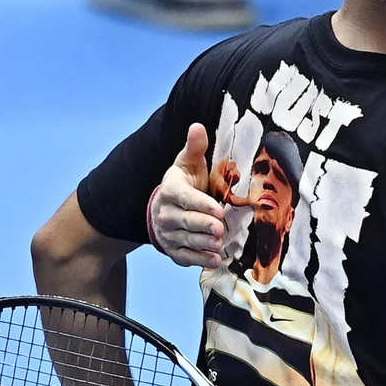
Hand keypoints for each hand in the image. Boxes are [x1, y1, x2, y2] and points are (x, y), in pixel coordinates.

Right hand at [149, 124, 228, 267]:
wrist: (164, 208)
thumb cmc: (184, 182)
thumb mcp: (188, 163)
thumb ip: (195, 147)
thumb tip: (198, 125)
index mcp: (170, 190)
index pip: (185, 198)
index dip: (201, 205)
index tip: (219, 210)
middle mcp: (165, 214)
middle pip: (186, 221)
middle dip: (204, 226)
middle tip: (221, 229)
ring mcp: (168, 234)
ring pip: (187, 240)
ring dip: (204, 243)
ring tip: (220, 243)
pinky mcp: (173, 250)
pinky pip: (185, 257)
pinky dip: (200, 260)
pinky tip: (215, 260)